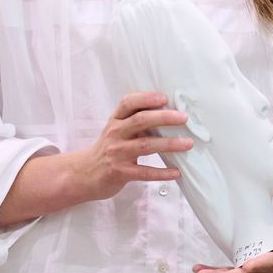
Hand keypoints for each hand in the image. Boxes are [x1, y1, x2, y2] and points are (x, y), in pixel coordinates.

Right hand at [73, 91, 192, 201]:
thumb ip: (135, 123)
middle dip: (164, 117)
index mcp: (115, 121)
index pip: (128, 103)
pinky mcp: (120, 172)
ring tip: (188, 143)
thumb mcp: (116, 131)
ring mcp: (117, 153)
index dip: (146, 98)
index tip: (164, 98)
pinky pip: (144, 172)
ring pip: (145, 145)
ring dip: (169, 144)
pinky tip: (176, 172)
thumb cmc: (106, 150)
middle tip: (184, 118)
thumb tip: (168, 114)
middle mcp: (115, 134)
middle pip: (140, 121)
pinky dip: (162, 172)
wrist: (84, 174)